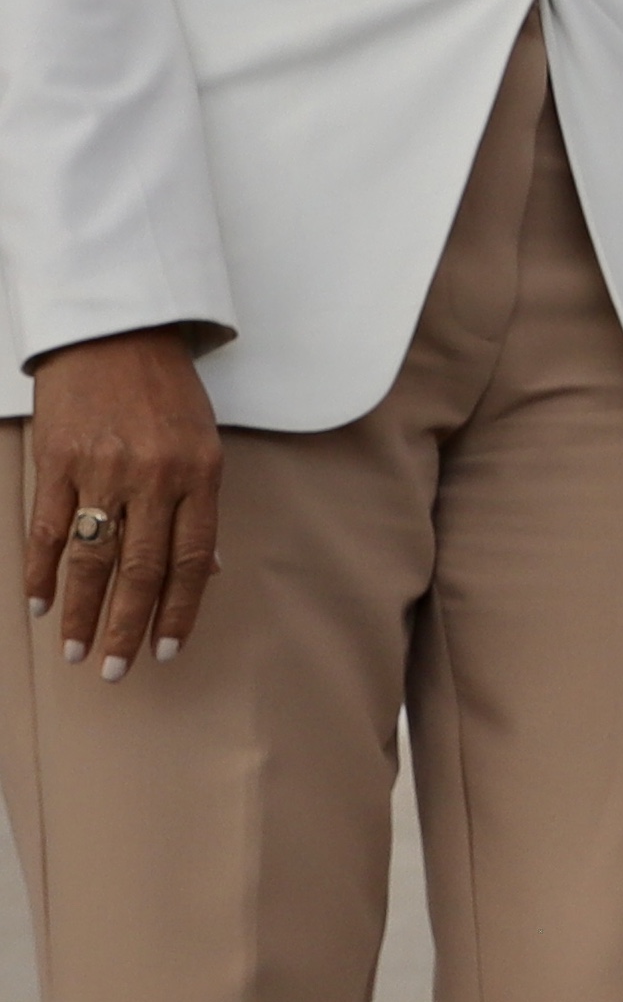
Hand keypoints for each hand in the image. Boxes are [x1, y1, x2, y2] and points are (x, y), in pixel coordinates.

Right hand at [22, 328, 219, 679]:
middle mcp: (154, 477)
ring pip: (91, 557)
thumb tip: (206, 571)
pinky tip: (37, 603)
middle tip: (115, 671)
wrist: (114, 330)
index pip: (191, 561)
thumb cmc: (165, 392)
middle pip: (141, 570)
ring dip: (79, 611)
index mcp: (200, 475)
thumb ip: (200, 507)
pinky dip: (40, 571)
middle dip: (126, 627)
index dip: (178, 612)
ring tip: (72, 651)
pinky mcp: (56, 460)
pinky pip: (46, 527)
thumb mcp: (203, 443)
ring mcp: (102, 469)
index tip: (165, 651)